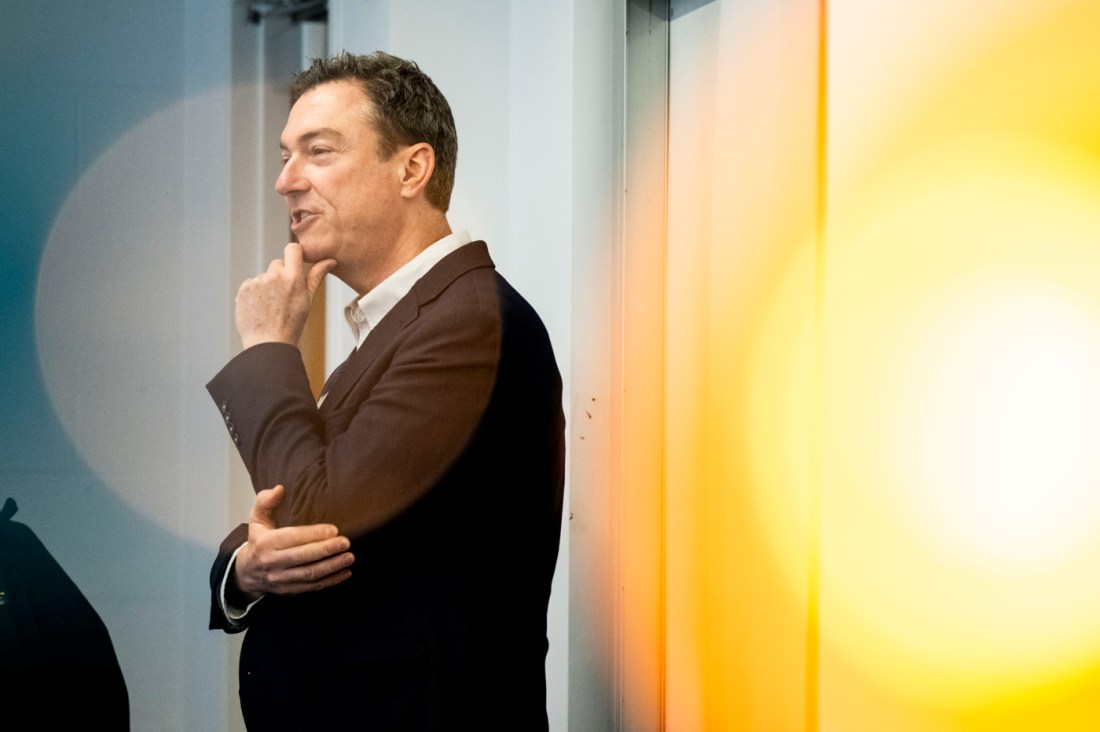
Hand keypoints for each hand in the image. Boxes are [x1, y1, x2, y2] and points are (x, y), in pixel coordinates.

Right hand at [230, 485, 353, 603]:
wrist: (246, 572)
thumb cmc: (258, 541)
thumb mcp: (257, 519)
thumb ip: (266, 501)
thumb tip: (279, 489)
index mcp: (266, 543)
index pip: (292, 538)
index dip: (314, 534)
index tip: (334, 530)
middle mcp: (272, 562)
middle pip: (303, 557)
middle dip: (326, 550)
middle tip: (346, 543)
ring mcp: (280, 579)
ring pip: (309, 574)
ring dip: (332, 567)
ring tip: (349, 558)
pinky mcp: (288, 590)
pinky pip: (311, 587)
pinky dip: (330, 581)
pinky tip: (345, 572)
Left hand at [234, 242, 335, 348]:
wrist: (268, 343)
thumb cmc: (291, 324)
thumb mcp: (308, 300)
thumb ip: (316, 276)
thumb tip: (330, 260)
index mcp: (293, 277)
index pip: (293, 249)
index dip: (294, 254)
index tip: (295, 263)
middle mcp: (274, 276)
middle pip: (277, 264)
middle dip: (281, 275)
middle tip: (283, 297)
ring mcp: (257, 282)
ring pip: (264, 276)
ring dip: (267, 286)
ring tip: (270, 307)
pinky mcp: (244, 289)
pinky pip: (251, 284)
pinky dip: (254, 294)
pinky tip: (260, 308)